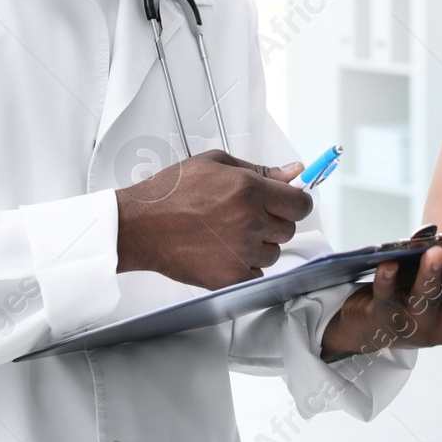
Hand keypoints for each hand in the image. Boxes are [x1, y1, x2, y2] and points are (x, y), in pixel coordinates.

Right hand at [115, 150, 313, 289]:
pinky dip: (246, 264)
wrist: (141, 225)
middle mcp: (249, 222)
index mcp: (249, 190)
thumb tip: (293, 172)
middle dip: (274, 221)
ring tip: (229, 232)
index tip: (290, 202)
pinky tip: (223, 249)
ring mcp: (241, 253)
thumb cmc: (172, 192)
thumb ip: (260, 168)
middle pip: (288, 229)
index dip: (297, 202)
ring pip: (274, 253)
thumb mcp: (215, 163)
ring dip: (260, 244)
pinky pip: (257, 273)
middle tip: (247, 214)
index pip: (300, 203)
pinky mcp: (230, 277)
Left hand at [319, 220, 441, 359]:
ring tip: (434, 250)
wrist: (373, 326)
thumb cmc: (412, 292)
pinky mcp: (386, 324)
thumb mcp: (439, 277)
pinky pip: (387, 301)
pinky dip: (387, 281)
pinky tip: (388, 264)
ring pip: (427, 299)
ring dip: (431, 273)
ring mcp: (418, 329)